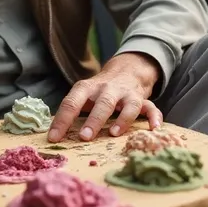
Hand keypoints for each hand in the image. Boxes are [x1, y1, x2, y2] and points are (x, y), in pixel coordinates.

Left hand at [48, 53, 162, 142]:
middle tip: (85, 137)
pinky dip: (154, 118)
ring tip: (114, 134)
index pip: (72, 102)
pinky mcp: (142, 99)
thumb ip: (72, 110)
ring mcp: (126, 94)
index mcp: (87, 88)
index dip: (62, 120)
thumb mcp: (83, 94)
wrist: (126, 69)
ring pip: (128, 105)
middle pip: (102, 102)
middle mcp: (107, 89)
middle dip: (94, 119)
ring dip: (122, 119)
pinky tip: (154, 129)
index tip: (54, 138)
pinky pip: (151, 108)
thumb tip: (53, 135)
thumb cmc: (98, 90)